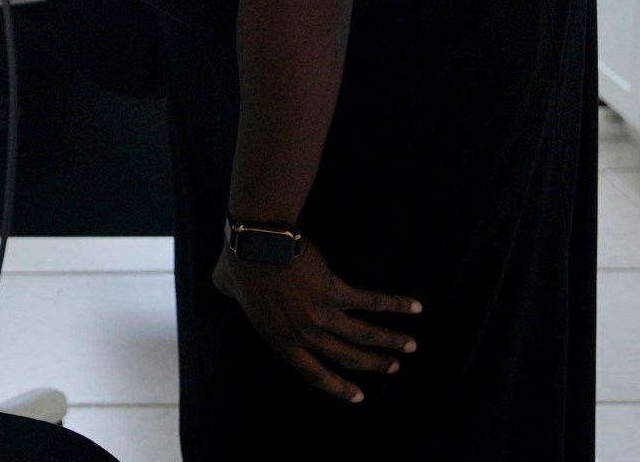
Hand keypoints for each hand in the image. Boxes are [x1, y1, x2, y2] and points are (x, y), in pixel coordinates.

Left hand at [211, 236, 419, 403]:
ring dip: (391, 342)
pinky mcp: (335, 292)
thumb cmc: (237, 262)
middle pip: (347, 358)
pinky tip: (415, 307)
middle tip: (394, 367)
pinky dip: (395, 304)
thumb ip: (230, 295)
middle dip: (373, 364)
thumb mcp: (226, 287)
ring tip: (410, 346)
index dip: (338, 388)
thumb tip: (224, 285)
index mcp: (280, 340)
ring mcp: (322, 315)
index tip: (359, 396)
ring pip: (364, 335)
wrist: (255, 243)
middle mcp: (304, 334)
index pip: (314, 374)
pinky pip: (371, 302)